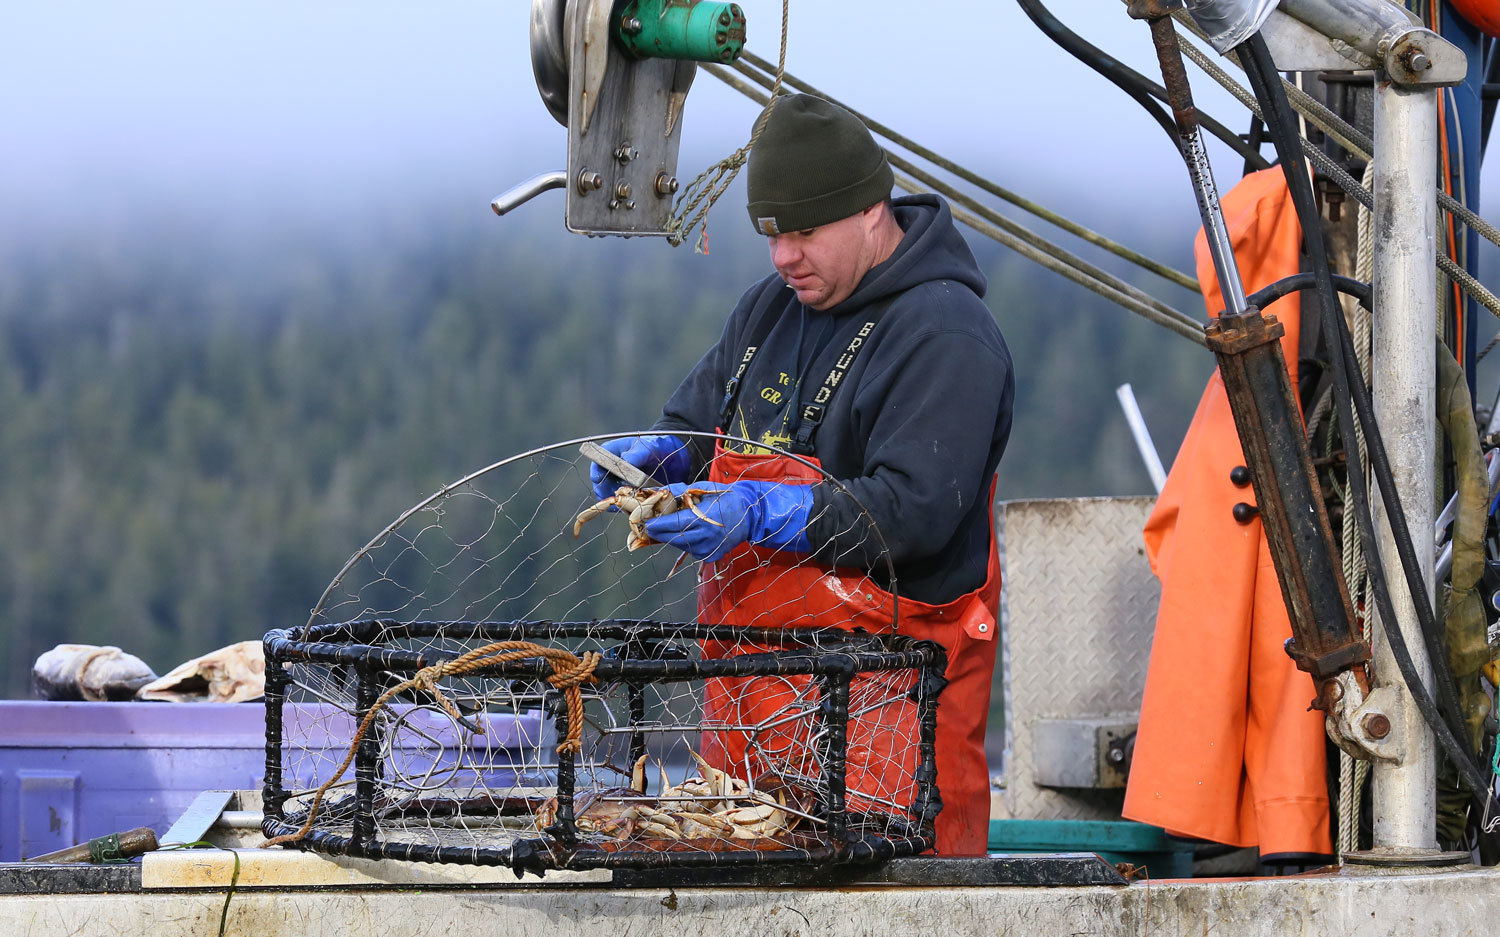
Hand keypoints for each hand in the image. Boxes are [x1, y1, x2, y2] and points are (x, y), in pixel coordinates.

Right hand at [589, 435, 691, 500]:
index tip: (598, 478)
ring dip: (615, 500)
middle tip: (612, 496)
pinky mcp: (631, 493)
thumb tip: (626, 460)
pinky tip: (631, 509)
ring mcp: (621, 482)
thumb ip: (637, 453)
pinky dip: (625, 507)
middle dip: (604, 490)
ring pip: (611, 494)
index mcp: (614, 451)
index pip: (598, 461)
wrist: (675, 459)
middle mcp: (614, 468)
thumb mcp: (650, 447)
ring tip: (624, 503)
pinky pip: (623, 502)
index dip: (596, 471)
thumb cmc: (659, 447)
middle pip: (601, 481)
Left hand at [643, 481, 811, 562]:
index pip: (672, 525)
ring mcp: (709, 549)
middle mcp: (705, 537)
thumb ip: (679, 491)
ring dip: (671, 537)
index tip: (646, 522)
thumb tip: (658, 492)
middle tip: (649, 525)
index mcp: (703, 519)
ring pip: (680, 545)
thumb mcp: (702, 489)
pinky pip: (690, 550)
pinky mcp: (711, 556)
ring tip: (666, 527)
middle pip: (673, 538)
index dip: (657, 524)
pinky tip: (685, 533)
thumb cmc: (724, 497)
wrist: (749, 513)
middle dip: (660, 532)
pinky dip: (684, 542)